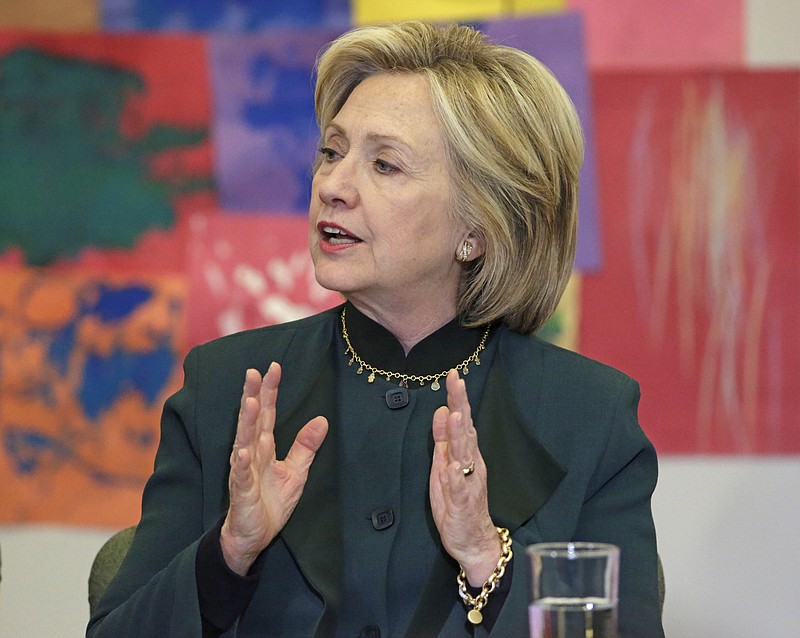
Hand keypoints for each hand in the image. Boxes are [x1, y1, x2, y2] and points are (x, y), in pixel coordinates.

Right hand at [220, 362, 327, 574]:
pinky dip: (241, 465)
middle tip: (254, 372)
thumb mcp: (296, 472)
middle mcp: (251, 454)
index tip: (274, 367)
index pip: (268, 414)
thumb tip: (322, 420)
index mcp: (264, 448)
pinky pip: (240, 477)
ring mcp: (244, 472)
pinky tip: (241, 452)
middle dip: (253, 396)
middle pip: (253, 421)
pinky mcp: (241, 493)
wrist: (253, 536)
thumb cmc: (271, 502)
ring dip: (246, 423)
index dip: (270, 391)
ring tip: (251, 402)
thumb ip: (305, 446)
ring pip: (243, 442)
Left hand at [430, 369, 501, 585]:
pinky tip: (452, 464)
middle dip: (460, 405)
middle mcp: (470, 464)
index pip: (461, 420)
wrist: (473, 540)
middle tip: (456, 381)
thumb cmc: (458, 501)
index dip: (457, 398)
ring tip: (454, 414)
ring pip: (464, 455)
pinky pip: (459, 488)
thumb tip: (440, 410)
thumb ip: (443, 440)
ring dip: (459, 435)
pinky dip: (456, 475)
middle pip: (465, 429)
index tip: (453, 375)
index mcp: (465, 454)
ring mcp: (467, 482)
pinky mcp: (462, 503)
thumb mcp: (444, 465)